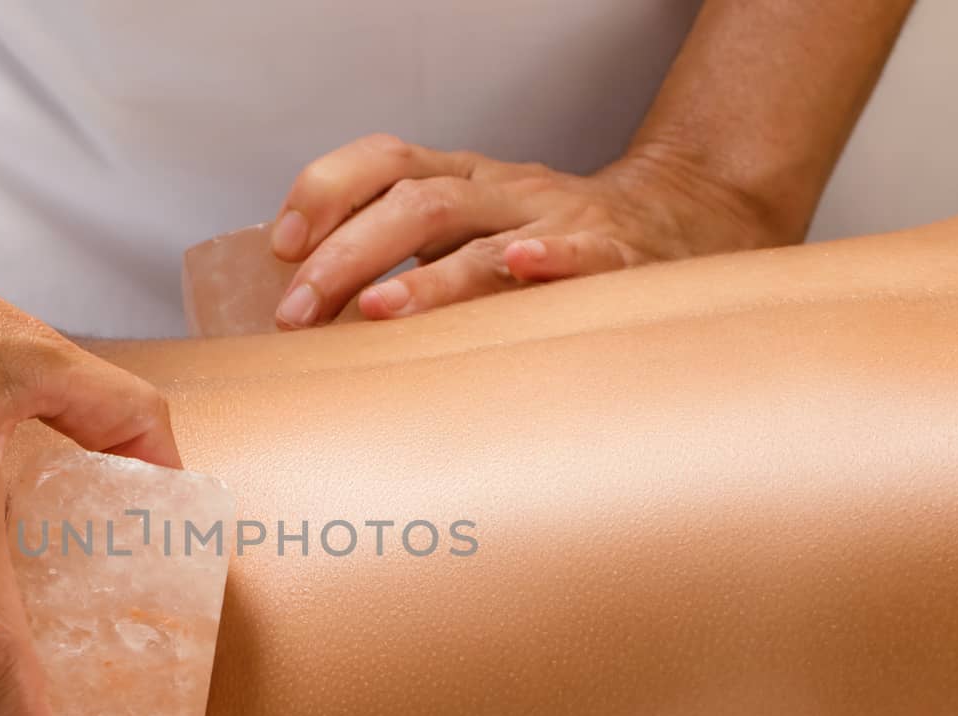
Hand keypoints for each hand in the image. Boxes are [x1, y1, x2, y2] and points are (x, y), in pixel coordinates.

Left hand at [268, 134, 783, 326]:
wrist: (676, 221)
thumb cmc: (546, 242)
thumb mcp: (471, 231)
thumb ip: (402, 259)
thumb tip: (309, 310)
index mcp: (460, 180)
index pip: (382, 161)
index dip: (325, 190)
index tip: (280, 244)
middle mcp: (500, 190)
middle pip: (415, 203)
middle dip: (347, 256)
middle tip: (298, 313)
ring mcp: (554, 220)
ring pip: (479, 238)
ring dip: (423, 279)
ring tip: (376, 312)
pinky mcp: (611, 254)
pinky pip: (580, 253)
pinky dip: (548, 261)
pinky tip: (520, 270)